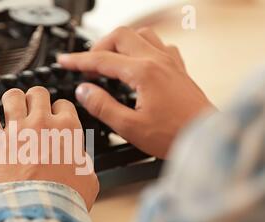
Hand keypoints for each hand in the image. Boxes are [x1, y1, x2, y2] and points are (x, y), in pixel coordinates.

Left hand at [0, 87, 98, 209]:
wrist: (40, 211)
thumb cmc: (66, 199)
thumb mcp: (89, 178)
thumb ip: (83, 160)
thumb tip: (79, 155)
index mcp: (67, 129)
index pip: (63, 104)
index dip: (58, 112)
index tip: (54, 120)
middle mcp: (42, 122)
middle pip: (38, 93)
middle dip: (35, 100)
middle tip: (32, 112)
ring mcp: (16, 129)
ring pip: (12, 95)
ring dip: (12, 101)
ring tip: (10, 110)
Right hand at [58, 27, 214, 158]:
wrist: (205, 138)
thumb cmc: (173, 135)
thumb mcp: (130, 127)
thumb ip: (103, 106)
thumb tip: (83, 91)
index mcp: (143, 73)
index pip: (102, 59)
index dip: (78, 60)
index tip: (64, 61)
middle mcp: (157, 61)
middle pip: (121, 36)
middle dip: (98, 46)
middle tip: (86, 65)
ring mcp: (170, 62)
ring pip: (141, 35)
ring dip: (121, 43)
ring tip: (109, 60)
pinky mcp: (178, 69)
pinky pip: (159, 46)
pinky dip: (142, 48)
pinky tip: (138, 62)